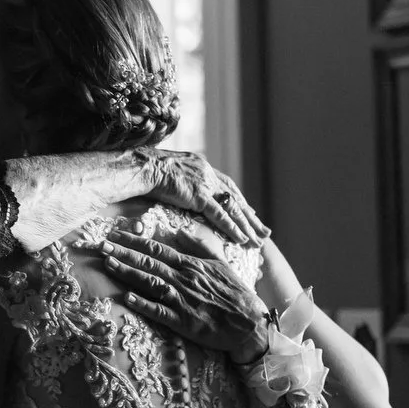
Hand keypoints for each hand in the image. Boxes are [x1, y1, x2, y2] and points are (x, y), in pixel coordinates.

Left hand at [100, 225, 268, 363]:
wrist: (249, 324)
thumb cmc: (235, 294)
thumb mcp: (220, 263)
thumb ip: (199, 246)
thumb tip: (179, 231)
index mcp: (191, 265)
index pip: (157, 248)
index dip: (135, 241)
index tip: (116, 235)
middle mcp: (184, 279)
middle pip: (148, 263)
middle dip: (123, 253)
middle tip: (101, 246)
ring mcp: (182, 300)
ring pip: (150, 283)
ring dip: (128, 273)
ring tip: (108, 264)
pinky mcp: (183, 322)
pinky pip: (159, 312)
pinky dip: (143, 304)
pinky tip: (126, 298)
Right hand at [139, 150, 269, 245]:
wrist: (144, 166)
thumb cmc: (148, 169)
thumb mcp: (168, 170)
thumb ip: (179, 178)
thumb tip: (176, 185)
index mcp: (202, 166)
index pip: (226, 186)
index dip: (238, 200)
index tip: (249, 212)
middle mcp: (208, 173)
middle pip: (235, 198)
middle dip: (250, 217)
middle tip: (264, 231)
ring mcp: (205, 184)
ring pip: (232, 209)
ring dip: (247, 226)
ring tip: (259, 240)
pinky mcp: (199, 196)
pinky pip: (220, 215)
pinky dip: (232, 228)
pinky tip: (242, 239)